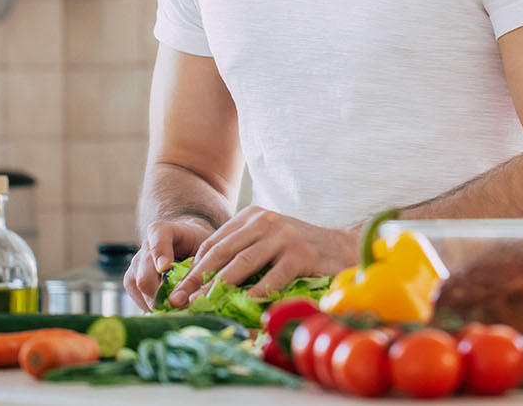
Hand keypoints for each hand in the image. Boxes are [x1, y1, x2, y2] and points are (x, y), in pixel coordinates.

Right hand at [123, 217, 215, 312]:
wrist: (190, 245)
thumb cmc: (200, 246)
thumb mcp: (207, 249)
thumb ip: (201, 263)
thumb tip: (195, 291)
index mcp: (164, 230)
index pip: (158, 236)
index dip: (160, 253)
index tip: (166, 267)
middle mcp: (146, 245)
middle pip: (145, 272)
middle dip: (161, 293)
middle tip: (180, 307)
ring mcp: (136, 263)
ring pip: (138, 286)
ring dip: (156, 302)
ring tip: (176, 310)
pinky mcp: (132, 279)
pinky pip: (136, 296)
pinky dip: (151, 306)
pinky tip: (168, 309)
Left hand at [167, 206, 357, 307]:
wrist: (344, 247)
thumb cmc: (302, 250)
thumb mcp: (269, 241)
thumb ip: (244, 251)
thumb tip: (206, 282)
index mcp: (253, 217)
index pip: (214, 242)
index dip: (193, 266)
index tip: (178, 288)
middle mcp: (265, 222)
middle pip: (222, 251)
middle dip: (197, 278)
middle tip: (179, 299)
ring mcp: (283, 236)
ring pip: (242, 262)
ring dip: (218, 286)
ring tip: (202, 304)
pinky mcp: (301, 254)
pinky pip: (272, 277)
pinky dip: (256, 293)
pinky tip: (243, 306)